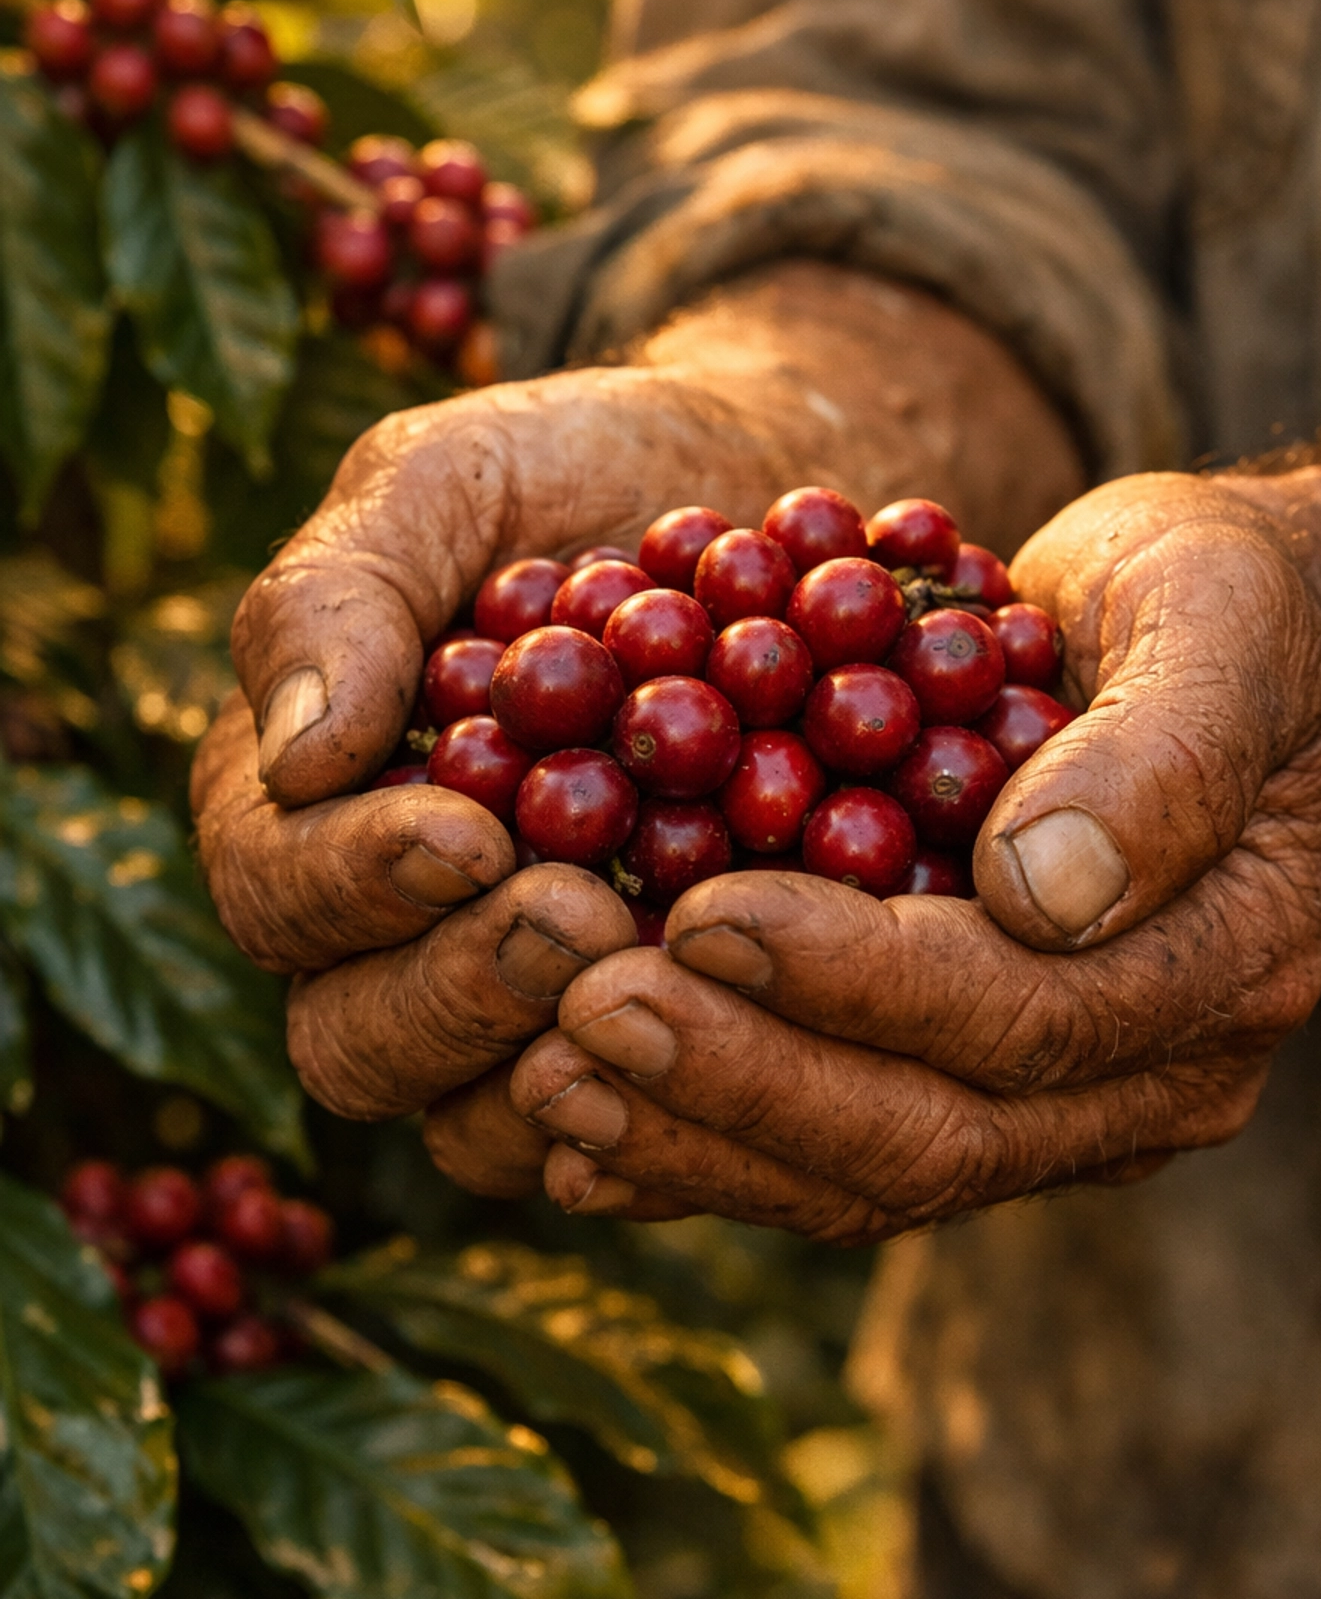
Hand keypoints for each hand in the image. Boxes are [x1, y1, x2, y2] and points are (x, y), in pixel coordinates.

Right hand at [193, 266, 1077, 1152]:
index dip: (358, 884)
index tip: (471, 836)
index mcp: (304, 811)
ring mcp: (524, 1002)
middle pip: (360, 1043)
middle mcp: (392, 936)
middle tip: (584, 919)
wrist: (763, 505)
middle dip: (463, 992)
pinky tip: (766, 1039)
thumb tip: (297, 754)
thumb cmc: (577, 478)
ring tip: (678, 967)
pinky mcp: (656, 1030)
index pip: (276, 892)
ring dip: (573, 1062)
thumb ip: (346, 594)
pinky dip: (696, 1097)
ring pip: (489, 1120)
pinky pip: (647, 1118)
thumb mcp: (453, 480)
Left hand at [436, 473, 1320, 1235]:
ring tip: (544, 1076)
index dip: (863, 979)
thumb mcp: (1223, 619)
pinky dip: (698, 1151)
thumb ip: (1160, 755)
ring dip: (697, 1135)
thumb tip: (1041, 894)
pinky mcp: (966, 1104)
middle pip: (933, 1135)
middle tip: (584, 1011)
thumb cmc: (1220, 604)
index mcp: (1227, 969)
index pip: (1028, 1015)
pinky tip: (570, 1132)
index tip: (709, 912)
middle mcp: (1150, 1080)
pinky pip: (824, 1161)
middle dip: (748, 1082)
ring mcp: (1057, 1114)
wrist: (1215, 646)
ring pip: (865, 1176)